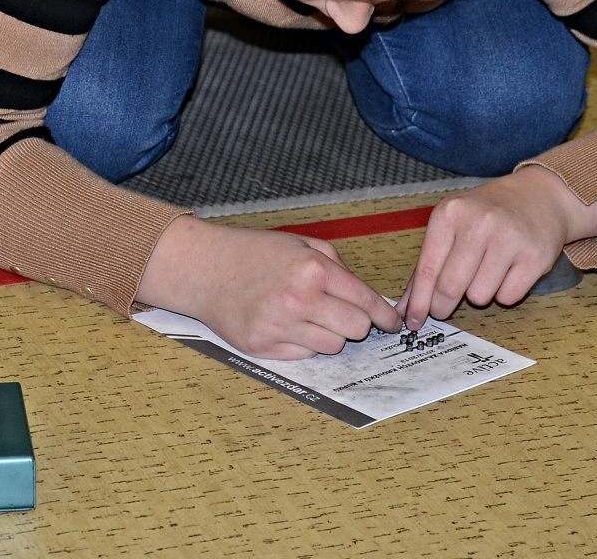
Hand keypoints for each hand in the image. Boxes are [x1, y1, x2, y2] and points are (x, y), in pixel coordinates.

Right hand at [137, 216, 401, 358]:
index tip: (392, 322)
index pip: (365, 301)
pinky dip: (305, 343)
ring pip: (333, 346)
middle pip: (356, 329)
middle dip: (356, 322)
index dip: (385, 315)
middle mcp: (299, 300)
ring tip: (309, 315)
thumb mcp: (299, 243)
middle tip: (343, 313)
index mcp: (313, 269)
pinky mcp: (265, 348)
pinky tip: (289, 325)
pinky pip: (306, 355)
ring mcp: (280, 327)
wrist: (204, 269)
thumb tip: (367, 296)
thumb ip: (335, 265)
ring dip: (330, 333)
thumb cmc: (253, 252)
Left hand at [399, 165, 596, 329]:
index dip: (418, 301)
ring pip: (479, 296)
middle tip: (443, 308)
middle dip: (442, 306)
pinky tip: (508, 271)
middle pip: (450, 287)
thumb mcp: (451, 225)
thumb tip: (405, 309)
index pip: (427, 268)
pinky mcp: (535, 257)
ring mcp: (509, 239)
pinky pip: (508, 297)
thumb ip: (427, 266)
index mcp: (450, 213)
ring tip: (486, 271)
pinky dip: (504, 292)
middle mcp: (479, 223)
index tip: (412, 321)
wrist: (538, 195)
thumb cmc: (485, 214)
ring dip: (479, 294)